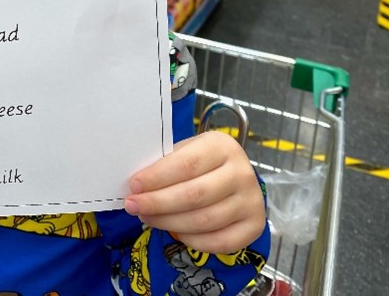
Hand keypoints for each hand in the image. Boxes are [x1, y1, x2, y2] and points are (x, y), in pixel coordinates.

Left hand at [124, 131, 265, 253]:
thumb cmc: (199, 162)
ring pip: (205, 220)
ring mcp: (252, 201)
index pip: (186, 164)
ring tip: (148, 218)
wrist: (232, 175)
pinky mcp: (254, 226)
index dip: (157, 178)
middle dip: (158, 203)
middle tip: (134, 206)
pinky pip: (220, 241)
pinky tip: (174, 232)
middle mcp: (242, 173)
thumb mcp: (184, 152)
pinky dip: (193, 240)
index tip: (134, 186)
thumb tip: (136, 187)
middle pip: (194, 195)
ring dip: (169, 223)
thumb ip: (164, 166)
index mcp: (222, 146)